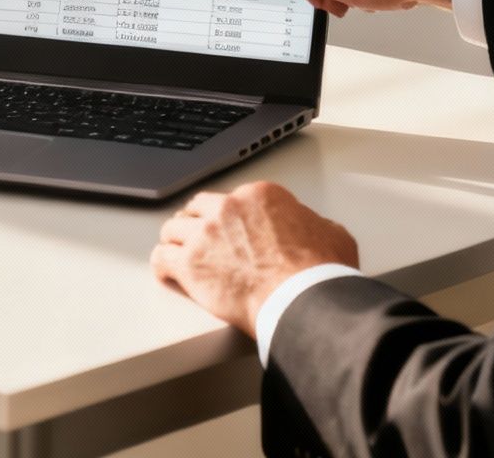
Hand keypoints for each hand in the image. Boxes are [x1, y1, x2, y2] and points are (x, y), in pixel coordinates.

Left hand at [150, 182, 357, 334]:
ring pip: (174, 229)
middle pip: (197, 208)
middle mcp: (227, 208)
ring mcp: (204, 234)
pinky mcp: (189, 264)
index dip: (229, 217)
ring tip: (177, 253)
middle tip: (199, 239)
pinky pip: (161, 258)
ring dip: (176, 242)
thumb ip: (312, 224)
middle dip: (197, 223)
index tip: (229, 230)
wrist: (302, 298)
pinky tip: (166, 272)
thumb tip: (311, 228)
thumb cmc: (319, 272)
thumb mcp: (332, 234)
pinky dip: (162, 266)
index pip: (232, 199)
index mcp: (259, 196)